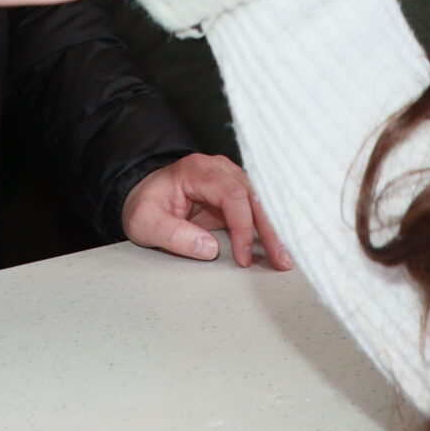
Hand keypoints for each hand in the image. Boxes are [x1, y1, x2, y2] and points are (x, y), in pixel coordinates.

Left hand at [123, 153, 291, 269]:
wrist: (144, 196)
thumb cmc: (145, 206)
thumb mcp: (144, 223)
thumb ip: (172, 234)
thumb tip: (210, 249)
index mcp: (197, 170)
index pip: (231, 195)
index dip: (242, 226)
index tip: (242, 258)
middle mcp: (219, 169)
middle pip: (254, 196)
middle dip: (270, 230)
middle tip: (282, 261)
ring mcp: (230, 179)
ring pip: (261, 203)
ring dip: (274, 231)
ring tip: (285, 259)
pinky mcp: (235, 195)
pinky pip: (256, 210)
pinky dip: (267, 229)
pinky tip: (278, 249)